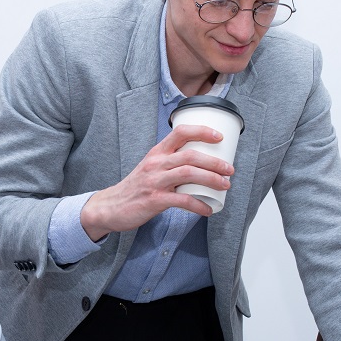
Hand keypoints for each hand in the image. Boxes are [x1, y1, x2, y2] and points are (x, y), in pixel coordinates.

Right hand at [80, 124, 234, 240]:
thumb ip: (171, 162)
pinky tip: (208, 209)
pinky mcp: (154, 200)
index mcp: (157, 152)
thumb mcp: (151, 167)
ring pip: (189, 174)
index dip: (202, 131)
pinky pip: (182, 201)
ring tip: (225, 184)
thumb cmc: (135, 187)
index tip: (219, 136)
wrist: (111, 206)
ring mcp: (155, 182)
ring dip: (211, 179)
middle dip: (214, 162)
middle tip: (230, 169)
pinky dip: (198, 205)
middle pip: (190, 155)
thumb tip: (200, 163)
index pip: (180, 132)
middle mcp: (156, 163)